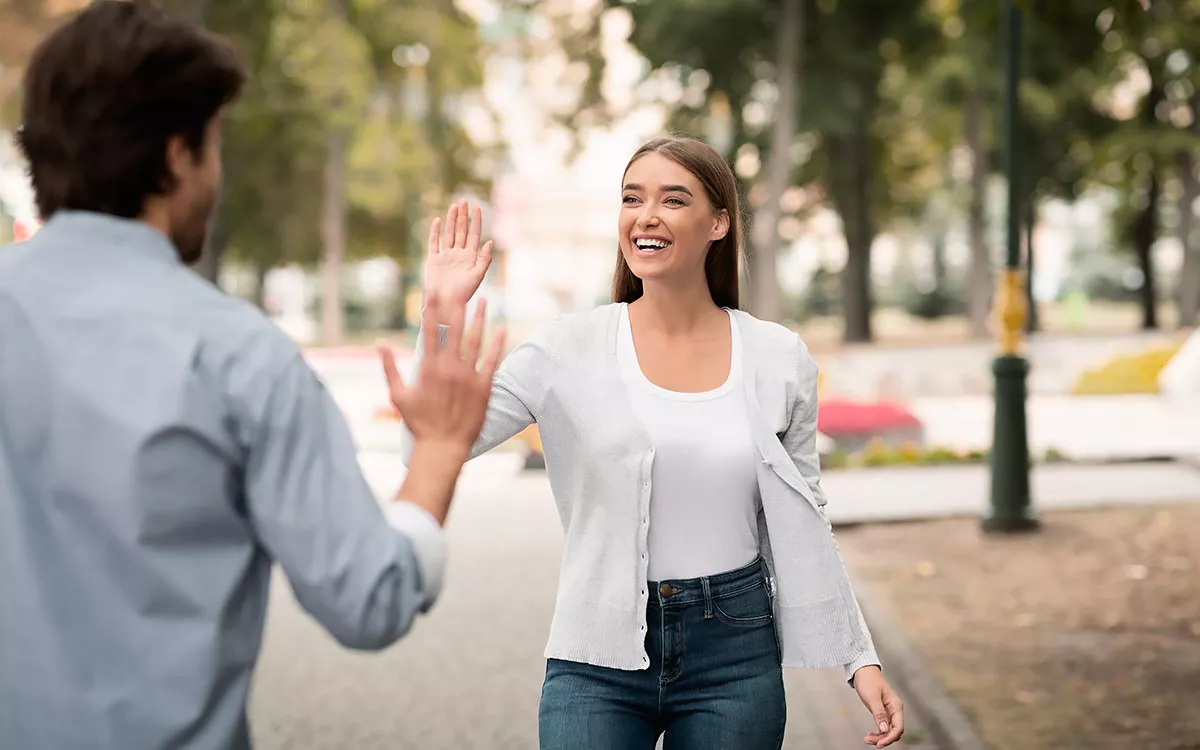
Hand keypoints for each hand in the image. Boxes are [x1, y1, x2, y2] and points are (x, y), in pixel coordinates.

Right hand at [379, 293, 504, 451]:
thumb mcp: (397, 395)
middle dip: (456, 306)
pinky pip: (493, 360)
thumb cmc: (419, 423)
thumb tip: (378, 344)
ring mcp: (468, 377)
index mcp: (428, 368)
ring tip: (484, 301)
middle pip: (454, 330)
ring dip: (480, 319)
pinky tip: (502, 328)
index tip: (435, 291)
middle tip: (459, 287)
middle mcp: (449, 368)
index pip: (430, 331)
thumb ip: (388, 367)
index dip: (433, 309)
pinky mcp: (484, 388)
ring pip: (476, 340)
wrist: (442, 447)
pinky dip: (498, 344)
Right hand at [423, 200, 492, 308]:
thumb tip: (490, 242)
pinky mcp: (434, 259)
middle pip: (461, 230)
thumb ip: (485, 259)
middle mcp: (459, 254)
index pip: (474, 234)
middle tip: (464, 201)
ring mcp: (446, 256)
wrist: (445, 304)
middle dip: (463, 216)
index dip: (476, 221)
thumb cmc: (463, 293)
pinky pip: (434, 242)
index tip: (477, 207)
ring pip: (449, 234)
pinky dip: (435, 232)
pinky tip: (437, 220)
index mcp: (471, 257)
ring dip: (451, 220)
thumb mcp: (477, 276)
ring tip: (454, 206)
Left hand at [852, 666, 903, 746]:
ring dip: (879, 736)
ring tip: (867, 738)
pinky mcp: (882, 711)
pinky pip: (883, 726)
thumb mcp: (872, 697)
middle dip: (883, 738)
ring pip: (888, 730)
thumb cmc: (868, 680)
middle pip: (894, 731)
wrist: (862, 670)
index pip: (898, 727)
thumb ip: (879, 714)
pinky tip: (870, 734)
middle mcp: (895, 709)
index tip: (879, 744)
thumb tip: (885, 729)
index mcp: (896, 705)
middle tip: (869, 740)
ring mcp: (889, 711)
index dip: (890, 737)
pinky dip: (878, 732)